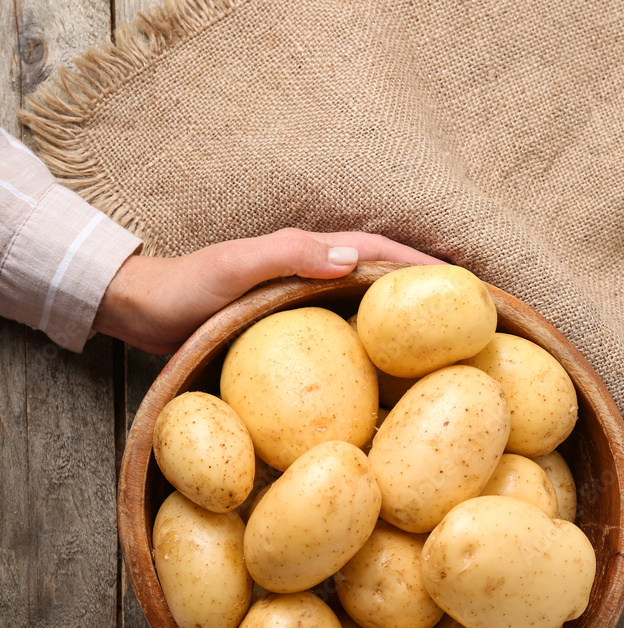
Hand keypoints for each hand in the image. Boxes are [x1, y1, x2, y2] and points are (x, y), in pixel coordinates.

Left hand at [94, 228, 443, 354]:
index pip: (380, 254)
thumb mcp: (235, 266)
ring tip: (443, 343)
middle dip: (429, 291)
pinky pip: (343, 333)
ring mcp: (303, 302)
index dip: (424, 268)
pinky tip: (385, 371)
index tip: (466, 287)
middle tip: (470, 316)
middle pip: (384, 276)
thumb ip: (289, 255)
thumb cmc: (187, 287)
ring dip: (405, 318)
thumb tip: (354, 258)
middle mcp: (311, 273)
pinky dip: (371, 343)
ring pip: (367, 306)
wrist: (146, 311)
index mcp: (307, 252)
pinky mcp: (291, 331)